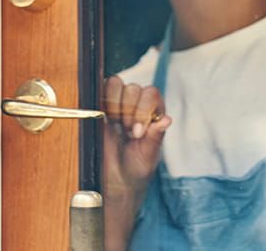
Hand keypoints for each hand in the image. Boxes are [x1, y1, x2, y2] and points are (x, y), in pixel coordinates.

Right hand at [102, 75, 171, 198]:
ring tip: (115, 126)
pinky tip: (104, 122)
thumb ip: (156, 137)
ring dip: (114, 106)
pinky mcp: (98, 107)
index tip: (137, 132)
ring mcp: (116, 104)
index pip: (151, 93)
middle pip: (133, 88)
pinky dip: (100, 103)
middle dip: (128, 111)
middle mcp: (136, 104)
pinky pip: (98, 91)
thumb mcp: (148, 156)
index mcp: (153, 112)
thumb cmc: (136, 168)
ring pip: (115, 84)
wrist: (114, 181)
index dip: (143, 109)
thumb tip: (167, 120)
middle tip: (126, 133)